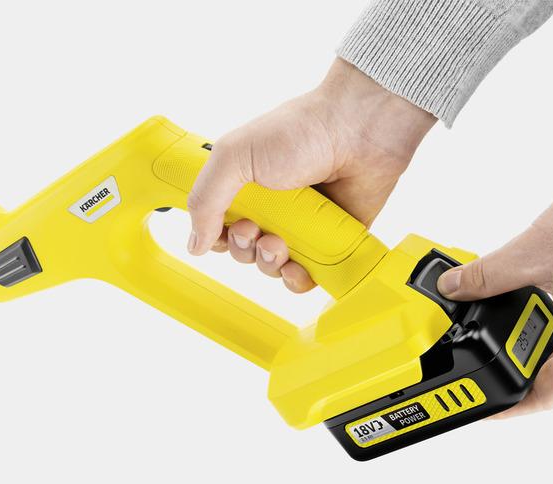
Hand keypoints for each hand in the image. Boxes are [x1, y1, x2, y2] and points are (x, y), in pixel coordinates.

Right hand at [187, 59, 435, 291]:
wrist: (358, 132)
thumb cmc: (297, 133)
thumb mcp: (235, 157)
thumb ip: (206, 200)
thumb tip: (193, 245)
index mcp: (245, 186)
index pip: (218, 227)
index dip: (217, 236)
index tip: (227, 226)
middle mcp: (271, 209)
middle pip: (243, 251)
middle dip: (243, 249)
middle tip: (255, 230)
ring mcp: (300, 228)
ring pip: (272, 267)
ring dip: (268, 263)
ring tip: (280, 244)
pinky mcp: (328, 243)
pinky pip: (306, 278)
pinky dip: (296, 281)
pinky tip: (296, 269)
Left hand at [437, 153, 552, 415]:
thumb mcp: (535, 251)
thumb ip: (487, 277)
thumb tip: (455, 288)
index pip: (542, 398)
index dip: (506, 403)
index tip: (482, 403)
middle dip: (519, 364)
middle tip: (489, 348)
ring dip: (543, 344)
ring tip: (517, 320)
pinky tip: (550, 306)